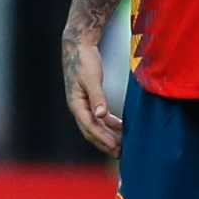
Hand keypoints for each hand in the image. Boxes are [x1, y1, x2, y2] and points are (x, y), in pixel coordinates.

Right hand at [61, 30, 119, 154]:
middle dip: (104, 143)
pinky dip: (110, 123)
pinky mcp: (88, 98)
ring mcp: (82, 103)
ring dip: (108, 135)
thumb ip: (97, 97)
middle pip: (91, 130)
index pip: (90, 126)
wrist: (78, 45)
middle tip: (120, 154)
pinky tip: (121, 127)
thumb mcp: (92, 78)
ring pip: (95, 125)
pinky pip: (99, 116)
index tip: (115, 147)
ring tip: (122, 145)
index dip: (102, 138)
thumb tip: (101, 116)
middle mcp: (77, 106)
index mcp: (76, 104)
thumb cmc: (84, 60)